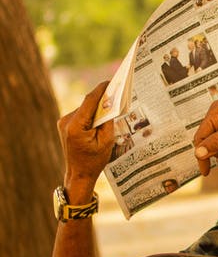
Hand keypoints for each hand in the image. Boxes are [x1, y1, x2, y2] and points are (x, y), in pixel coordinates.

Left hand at [57, 82, 114, 200]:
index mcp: (76, 126)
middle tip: (116, 92)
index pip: (90, 101)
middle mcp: (66, 122)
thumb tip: (110, 103)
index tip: (111, 82)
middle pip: (87, 104)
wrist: (79, 175)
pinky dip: (91, 114)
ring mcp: (63, 123)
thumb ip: (108, 121)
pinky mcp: (65, 125)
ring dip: (96, 107)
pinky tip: (101, 116)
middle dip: (101, 98)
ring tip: (111, 105)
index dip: (101, 90)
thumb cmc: (94, 161)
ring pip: (84, 108)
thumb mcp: (107, 141)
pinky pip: (81, 114)